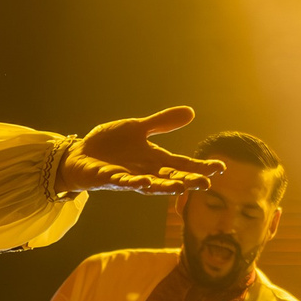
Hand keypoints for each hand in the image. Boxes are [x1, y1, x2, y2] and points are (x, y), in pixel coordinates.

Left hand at [58, 108, 227, 195]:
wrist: (79, 155)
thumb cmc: (109, 145)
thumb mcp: (138, 129)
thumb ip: (162, 123)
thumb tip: (191, 112)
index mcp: (154, 159)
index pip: (182, 164)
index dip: (200, 167)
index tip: (220, 168)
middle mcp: (146, 171)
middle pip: (171, 177)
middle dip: (187, 181)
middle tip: (206, 184)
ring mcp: (128, 177)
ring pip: (150, 185)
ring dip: (164, 186)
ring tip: (180, 187)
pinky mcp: (109, 178)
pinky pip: (123, 182)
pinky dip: (134, 183)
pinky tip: (145, 182)